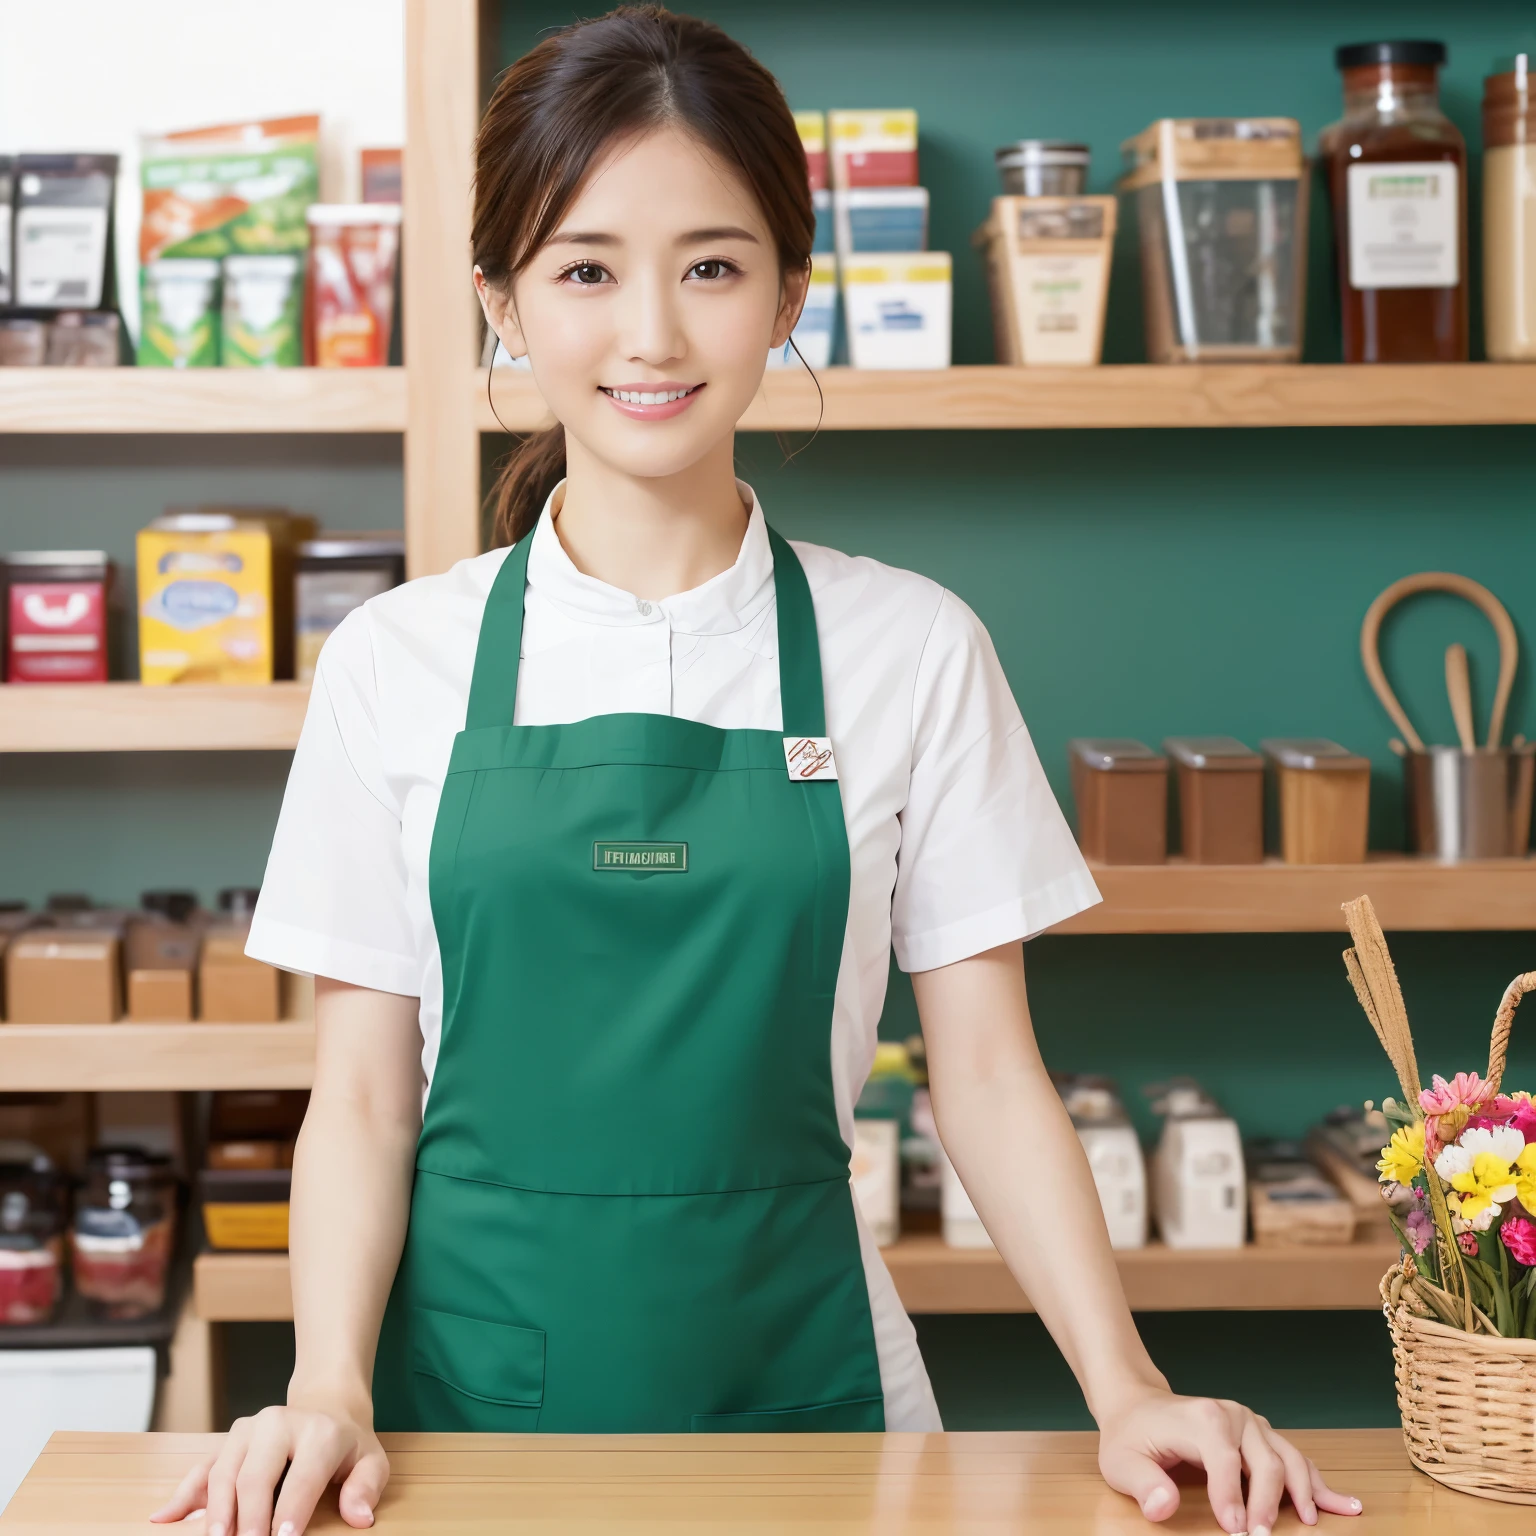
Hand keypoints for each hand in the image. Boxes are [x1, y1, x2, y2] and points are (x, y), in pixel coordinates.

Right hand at [149, 1401, 388, 1534]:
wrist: (325, 1406)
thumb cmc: (346, 1445)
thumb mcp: (370, 1461)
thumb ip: (366, 1488)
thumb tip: (359, 1518)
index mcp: (320, 1432)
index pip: (303, 1477)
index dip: (291, 1513)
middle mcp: (279, 1425)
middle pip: (255, 1476)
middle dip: (247, 1520)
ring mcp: (247, 1431)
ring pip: (223, 1473)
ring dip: (215, 1514)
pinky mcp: (226, 1442)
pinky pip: (201, 1468)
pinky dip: (183, 1495)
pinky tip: (165, 1519)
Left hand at [1096, 1388, 1362, 1533]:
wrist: (1138, 1406)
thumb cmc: (1131, 1437)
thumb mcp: (1122, 1462)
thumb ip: (1144, 1485)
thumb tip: (1164, 1508)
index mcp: (1201, 1419)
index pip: (1224, 1460)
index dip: (1232, 1497)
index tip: (1236, 1532)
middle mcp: (1232, 1415)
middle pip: (1264, 1461)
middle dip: (1269, 1503)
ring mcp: (1251, 1424)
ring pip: (1287, 1459)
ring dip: (1305, 1492)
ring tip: (1313, 1523)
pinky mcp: (1261, 1436)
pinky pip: (1294, 1459)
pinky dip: (1318, 1483)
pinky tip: (1345, 1504)